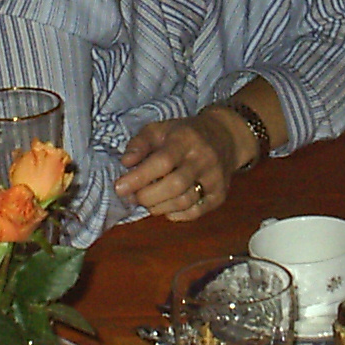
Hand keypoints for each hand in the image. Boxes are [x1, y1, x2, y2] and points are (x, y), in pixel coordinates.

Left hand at [116, 112, 246, 220]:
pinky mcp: (219, 195)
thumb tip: (126, 163)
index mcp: (186, 140)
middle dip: (147, 196)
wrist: (225, 137)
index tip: (119, 187)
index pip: (162, 162)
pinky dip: (175, 215)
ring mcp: (215, 179)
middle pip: (175, 186)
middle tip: (133, 197)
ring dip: (159, 207)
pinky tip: (166, 207)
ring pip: (185, 202)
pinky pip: (195, 212)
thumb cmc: (184, 134)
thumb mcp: (160, 129)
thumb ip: (139, 144)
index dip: (139, 177)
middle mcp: (204, 160)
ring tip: (148, 201)